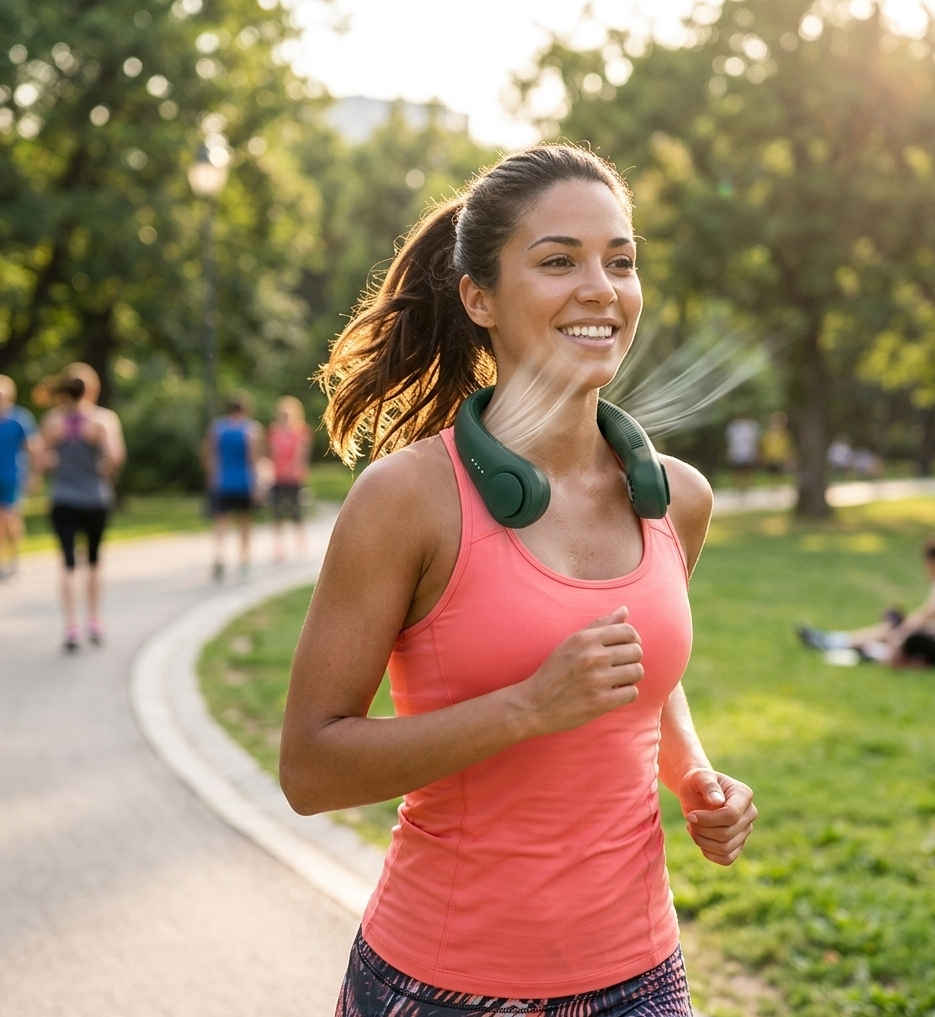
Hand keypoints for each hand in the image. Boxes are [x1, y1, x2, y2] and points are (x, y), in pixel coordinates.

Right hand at [519, 606, 642, 736]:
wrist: (534, 704)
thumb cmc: (554, 671)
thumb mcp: (571, 643)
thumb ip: (599, 625)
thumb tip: (625, 610)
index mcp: (585, 639)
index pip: (628, 631)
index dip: (632, 640)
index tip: (625, 649)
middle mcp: (592, 656)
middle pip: (636, 651)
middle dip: (631, 659)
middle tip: (619, 667)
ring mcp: (597, 680)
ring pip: (637, 672)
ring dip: (630, 677)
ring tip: (617, 680)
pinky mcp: (600, 702)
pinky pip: (632, 693)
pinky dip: (626, 694)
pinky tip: (613, 694)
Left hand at [678, 768, 756, 865]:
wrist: (696, 792)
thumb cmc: (697, 782)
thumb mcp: (698, 777)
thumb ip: (708, 785)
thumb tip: (718, 802)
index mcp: (744, 794)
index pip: (731, 815)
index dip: (708, 819)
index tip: (690, 816)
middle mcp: (750, 813)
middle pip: (727, 833)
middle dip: (702, 830)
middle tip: (689, 819)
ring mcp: (746, 830)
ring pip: (726, 848)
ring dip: (702, 841)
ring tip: (692, 828)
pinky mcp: (738, 843)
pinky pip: (727, 859)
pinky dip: (709, 853)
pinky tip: (699, 838)